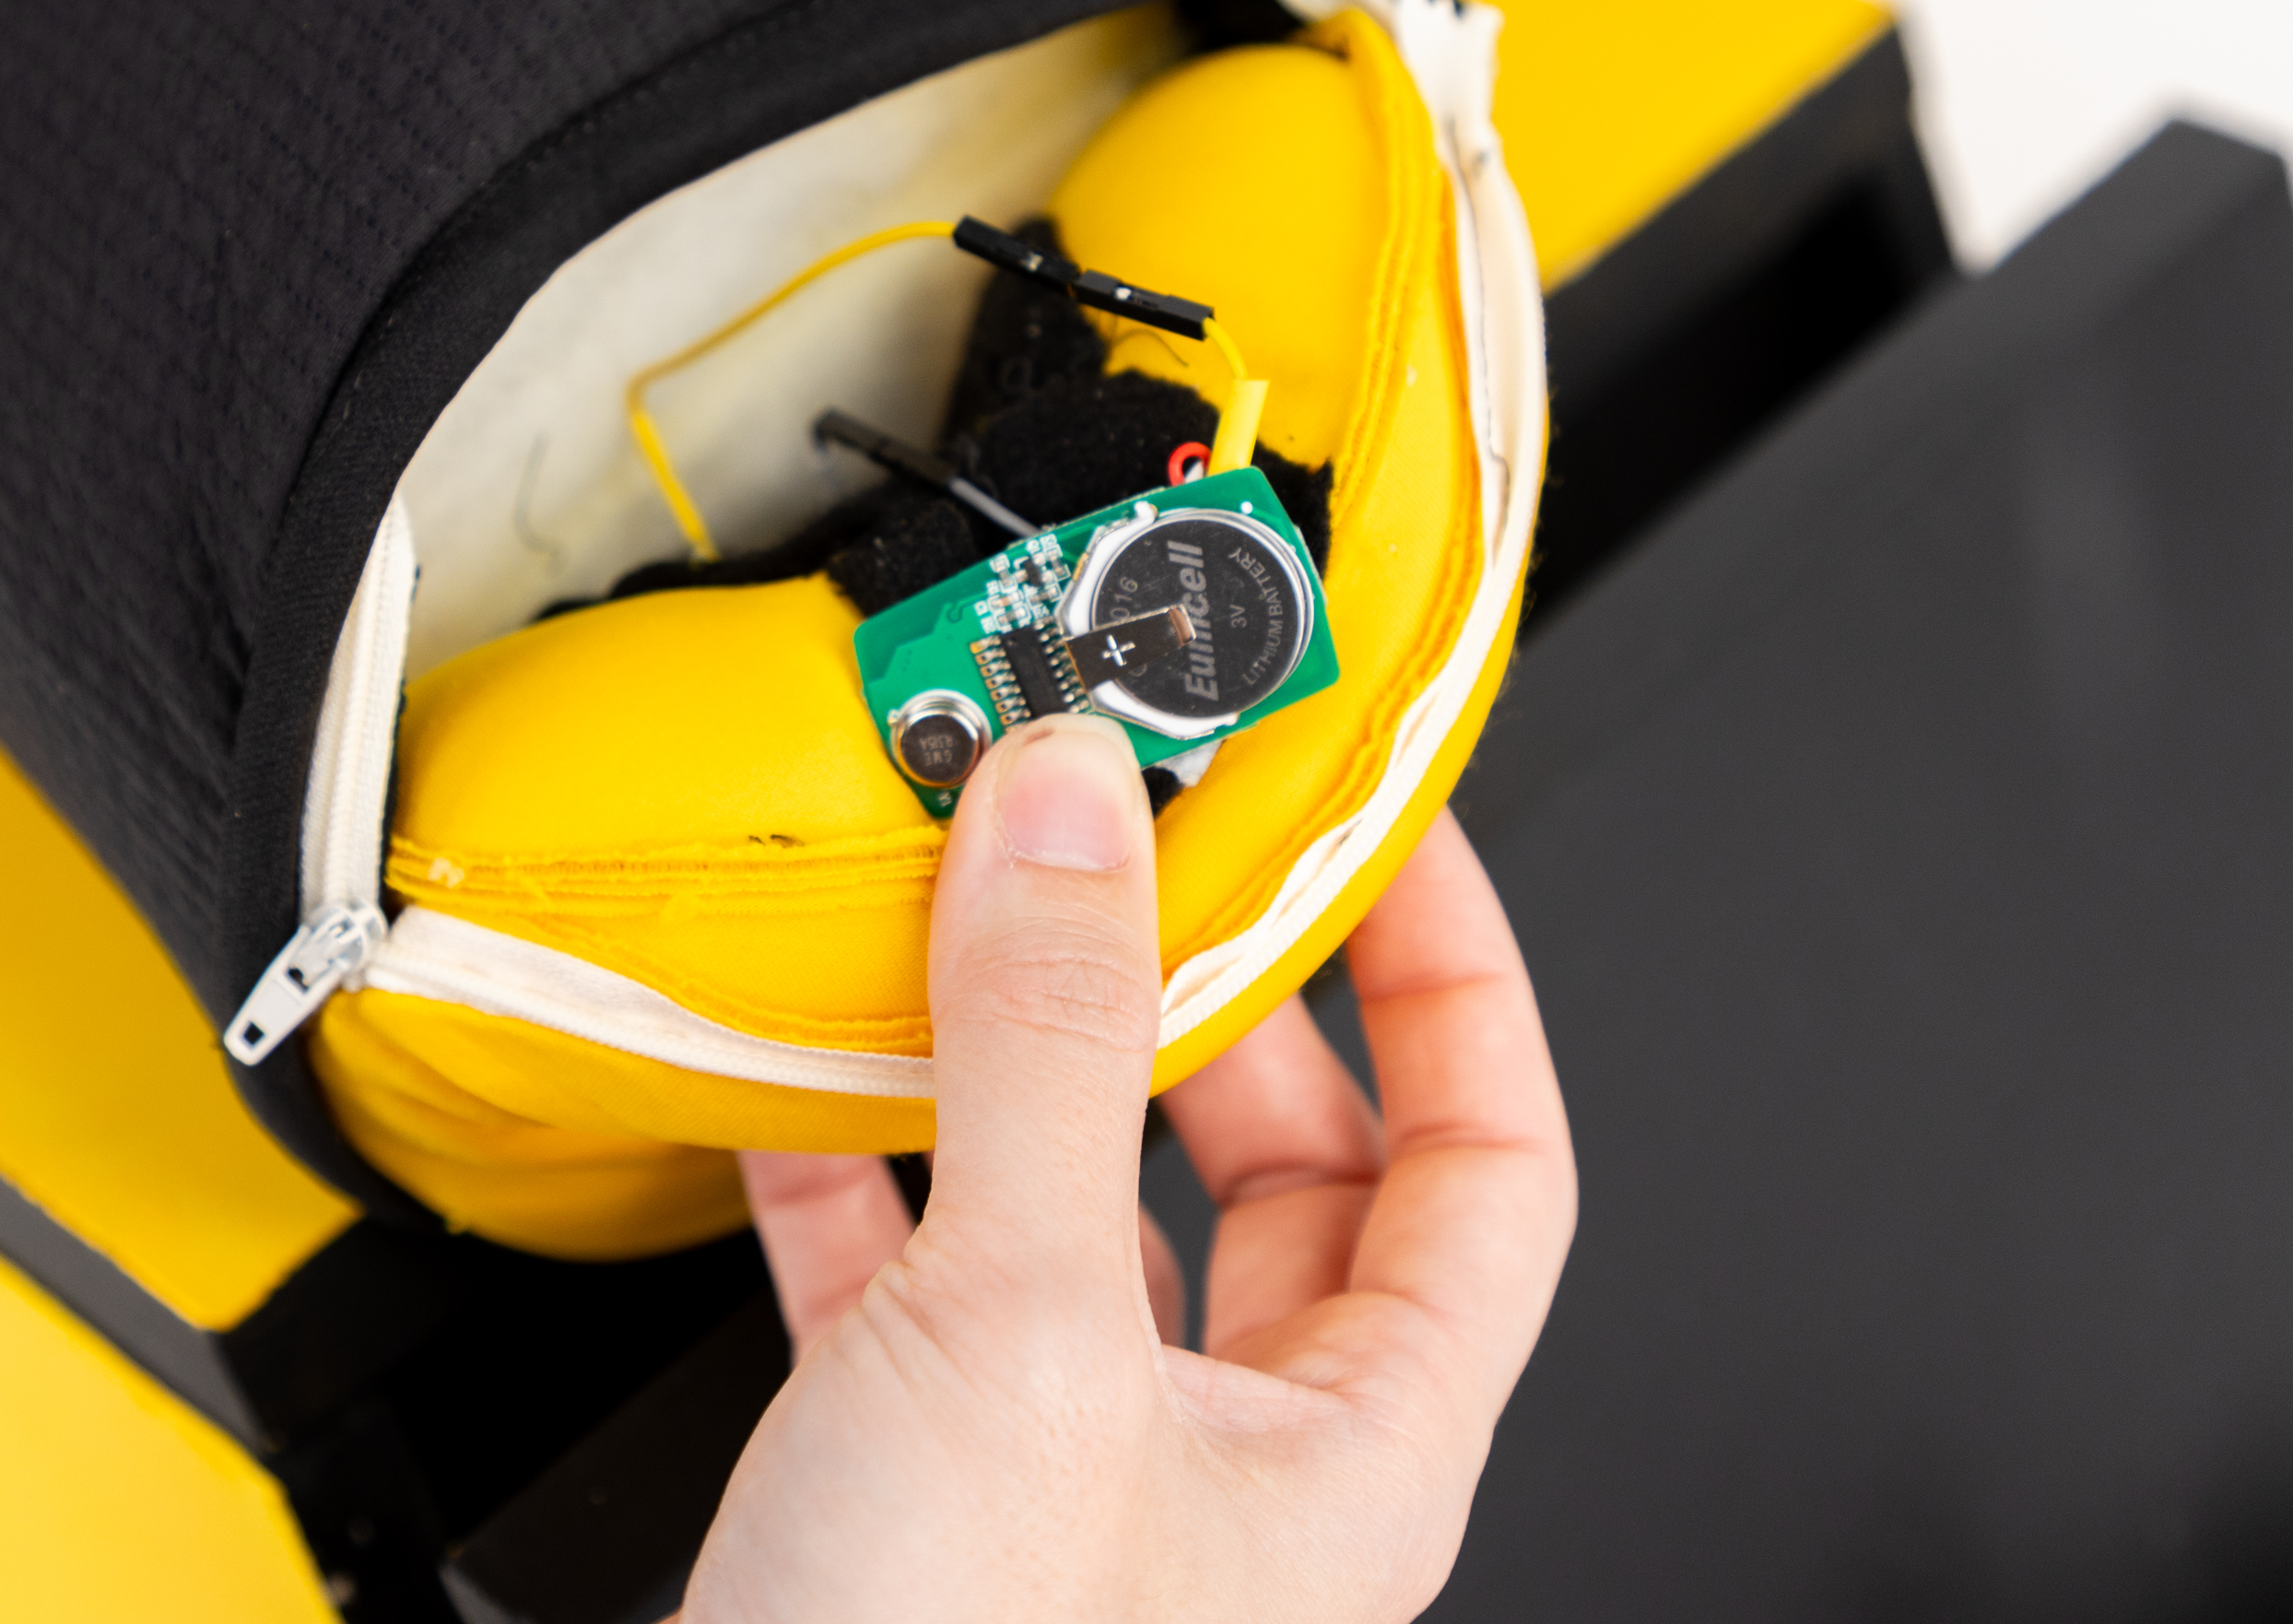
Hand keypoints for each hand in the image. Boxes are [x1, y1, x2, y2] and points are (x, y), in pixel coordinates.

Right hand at [706, 719, 1575, 1622]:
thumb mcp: (1028, 1339)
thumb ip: (1056, 1055)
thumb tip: (1080, 822)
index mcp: (1358, 1441)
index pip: (1491, 1151)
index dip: (1455, 968)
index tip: (1382, 819)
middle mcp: (1235, 1453)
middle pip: (1279, 1159)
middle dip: (1206, 989)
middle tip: (1148, 842)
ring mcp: (1074, 1462)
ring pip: (1084, 1200)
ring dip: (1019, 1056)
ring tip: (971, 921)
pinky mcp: (914, 1475)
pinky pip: (915, 1270)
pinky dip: (861, 1159)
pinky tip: (802, 1079)